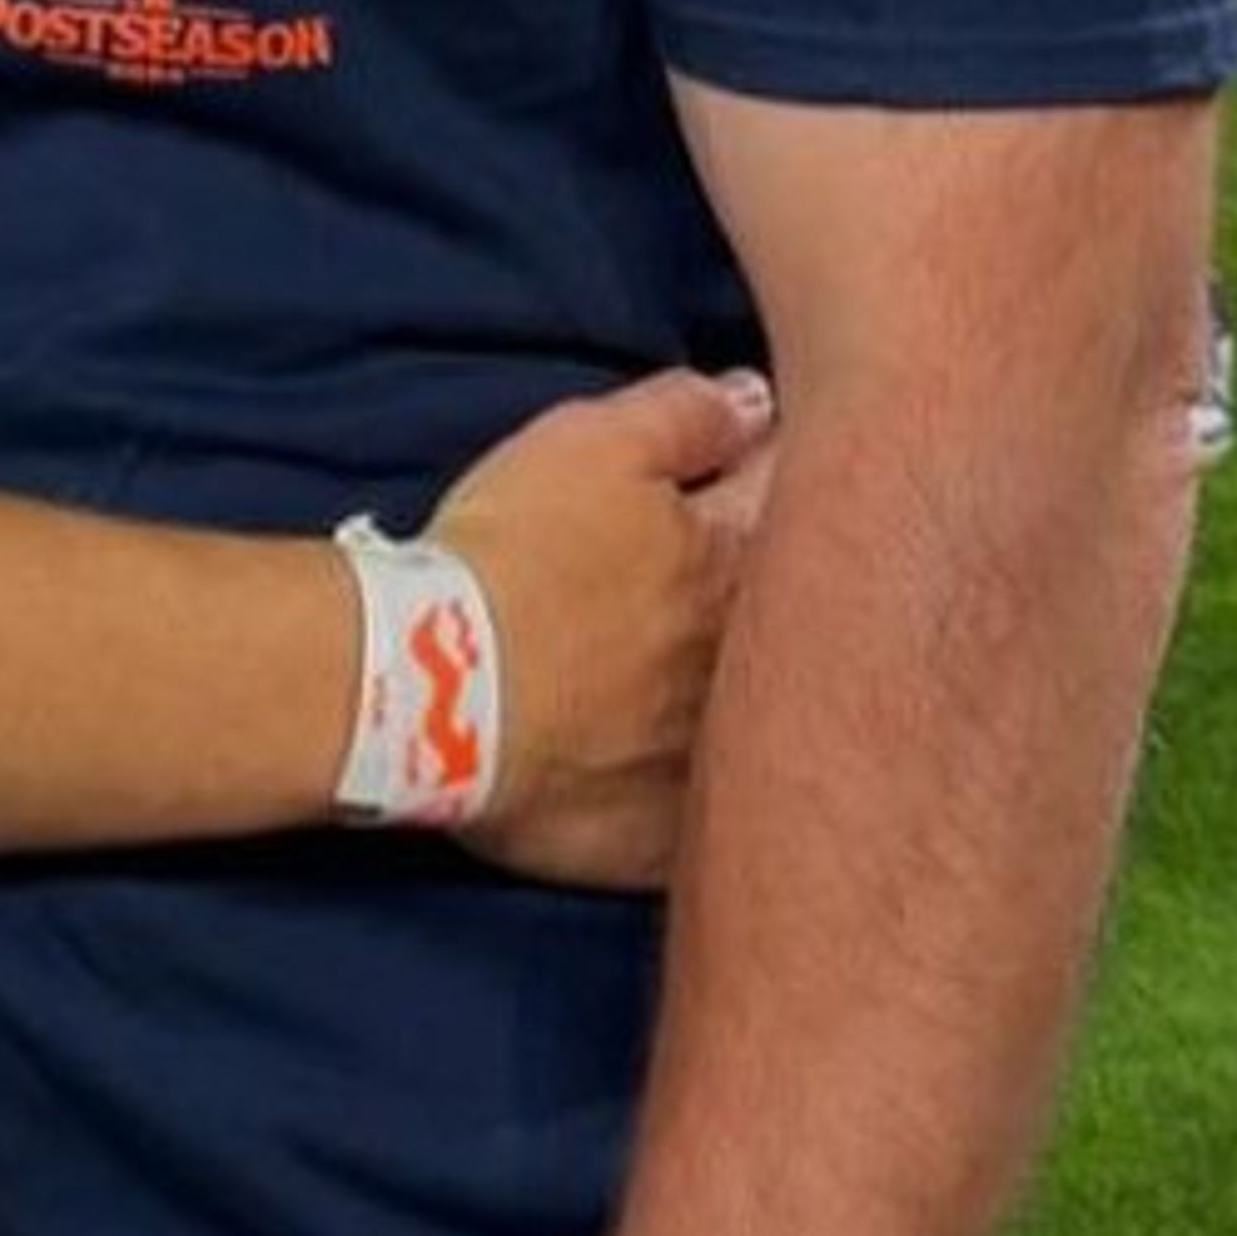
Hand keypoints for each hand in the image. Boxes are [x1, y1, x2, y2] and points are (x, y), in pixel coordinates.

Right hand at [425, 365, 773, 892]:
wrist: (437, 695)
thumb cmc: (513, 554)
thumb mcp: (589, 444)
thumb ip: (684, 417)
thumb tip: (756, 400)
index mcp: (739, 565)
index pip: (793, 507)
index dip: (780, 475)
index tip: (763, 464)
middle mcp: (750, 667)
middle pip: (799, 622)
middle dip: (795, 593)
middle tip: (730, 575)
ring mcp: (714, 759)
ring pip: (758, 721)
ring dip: (748, 693)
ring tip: (684, 672)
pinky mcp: (666, 835)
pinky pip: (708, 814)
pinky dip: (700, 788)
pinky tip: (672, 770)